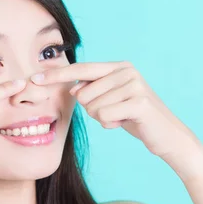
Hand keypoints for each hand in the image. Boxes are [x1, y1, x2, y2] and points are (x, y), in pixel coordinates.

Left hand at [31, 62, 202, 160]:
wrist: (168, 136)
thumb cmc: (135, 119)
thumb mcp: (111, 101)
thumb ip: (93, 91)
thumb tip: (74, 90)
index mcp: (118, 67)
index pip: (80, 70)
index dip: (57, 75)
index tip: (34, 79)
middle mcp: (126, 70)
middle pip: (83, 94)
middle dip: (93, 110)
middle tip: (115, 113)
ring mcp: (134, 84)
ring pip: (92, 107)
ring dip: (104, 118)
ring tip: (123, 117)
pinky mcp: (139, 102)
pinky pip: (104, 116)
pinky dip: (111, 124)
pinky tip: (127, 123)